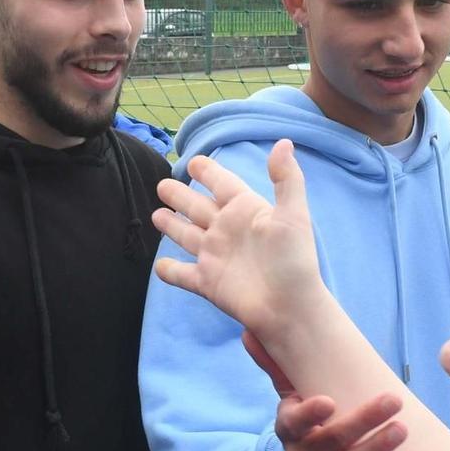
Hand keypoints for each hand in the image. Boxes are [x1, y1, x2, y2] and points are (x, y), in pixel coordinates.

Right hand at [152, 140, 324, 341]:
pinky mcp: (206, 282)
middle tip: (162, 185)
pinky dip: (170, 271)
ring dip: (171, 225)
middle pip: (197, 207)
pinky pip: (182, 275)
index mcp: (245, 210)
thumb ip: (286, 178)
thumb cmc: (293, 260)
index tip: (193, 162)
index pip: (222, 183)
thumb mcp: (293, 215)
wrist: (289, 307)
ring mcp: (214, 256)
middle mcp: (226, 230)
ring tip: (156, 214)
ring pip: (186, 235)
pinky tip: (160, 266)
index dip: (208, 172)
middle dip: (180, 196)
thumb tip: (284, 142)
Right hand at [246, 330, 404, 450]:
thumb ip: (277, 364)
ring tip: (402, 429)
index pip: (293, 424)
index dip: (309, 414)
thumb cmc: (309, 417)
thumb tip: (250, 331)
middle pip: (330, 441)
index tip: (330, 402)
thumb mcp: (292, 392)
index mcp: (288, 428)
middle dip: (363, 420)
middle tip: (393, 401)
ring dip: (375, 448)